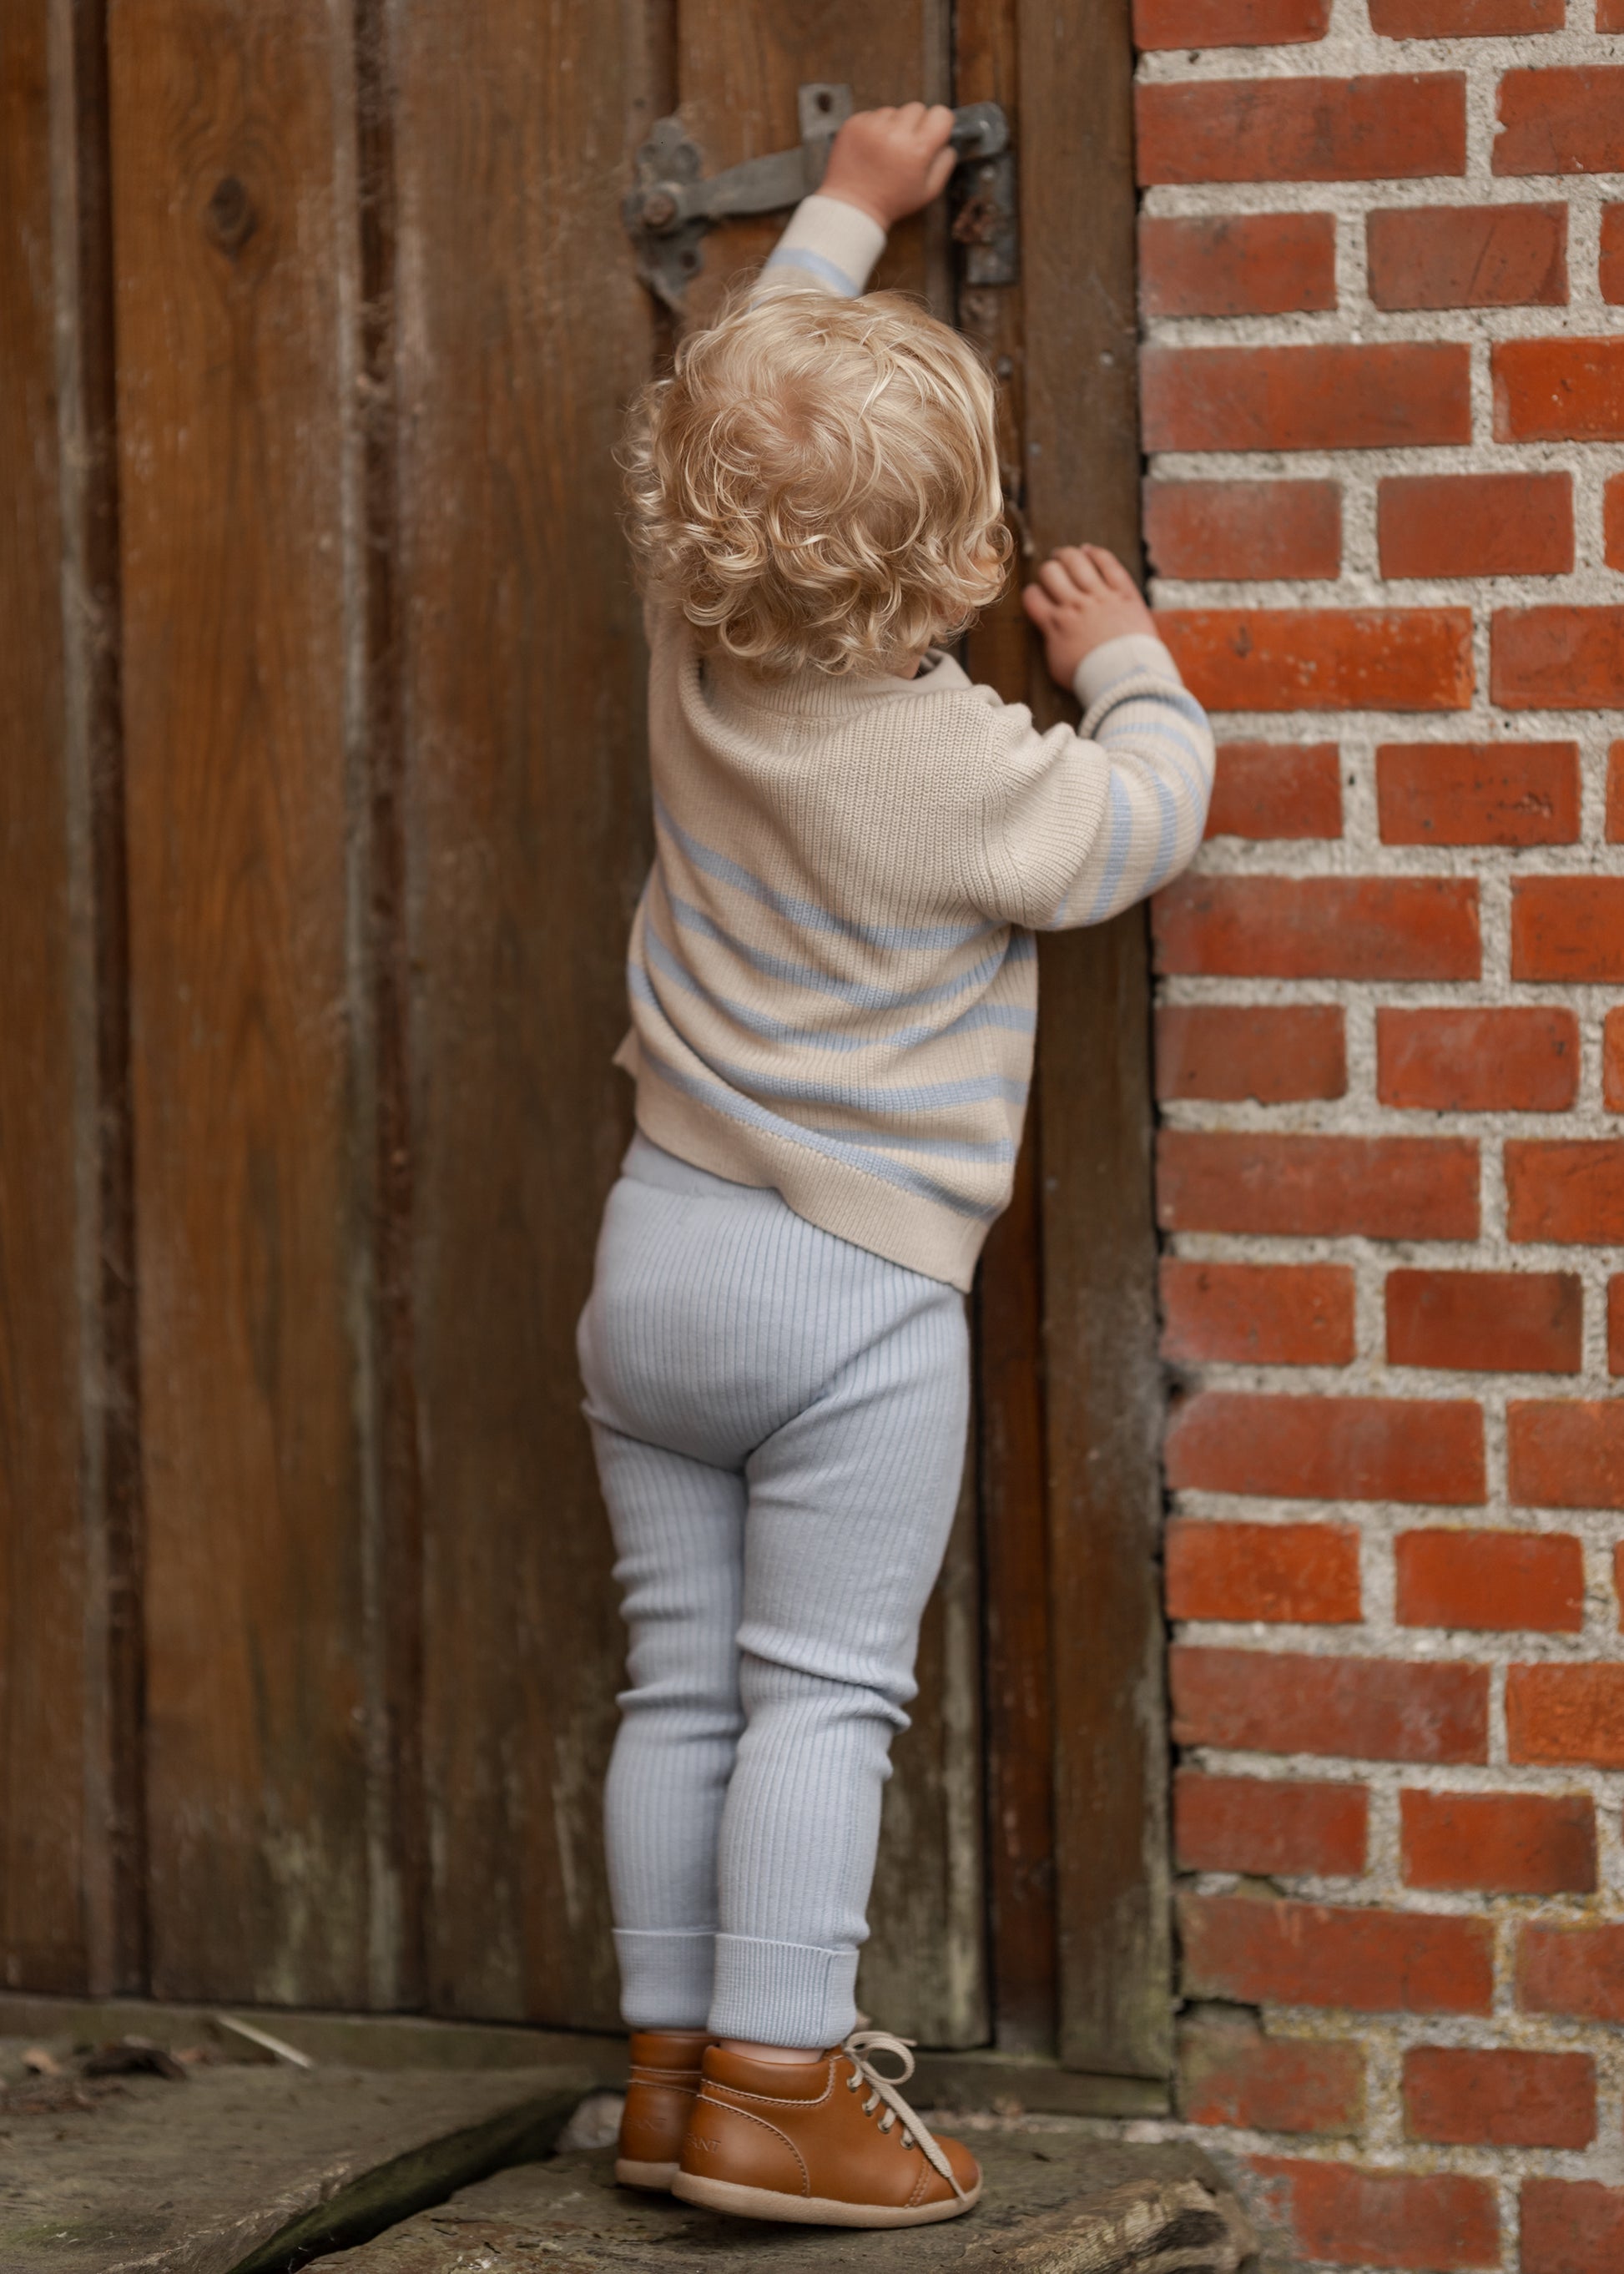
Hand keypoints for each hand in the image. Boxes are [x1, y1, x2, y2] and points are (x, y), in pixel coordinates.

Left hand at [819, 103, 956, 229]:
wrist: (853, 207)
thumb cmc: (892, 201)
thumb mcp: (928, 191)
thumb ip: (944, 163)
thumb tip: (948, 140)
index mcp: (917, 149)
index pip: (941, 114)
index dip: (939, 124)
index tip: (933, 134)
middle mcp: (895, 133)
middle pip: (917, 108)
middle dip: (915, 125)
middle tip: (905, 148)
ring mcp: (872, 126)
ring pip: (894, 111)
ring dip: (893, 126)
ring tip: (885, 151)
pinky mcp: (855, 123)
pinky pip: (873, 115)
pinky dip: (874, 128)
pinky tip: (871, 149)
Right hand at [1021, 545, 1155, 688]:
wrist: (1125, 679)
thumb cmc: (1092, 678)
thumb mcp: (1057, 665)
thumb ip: (1051, 641)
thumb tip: (1048, 628)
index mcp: (1056, 624)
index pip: (1033, 597)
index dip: (1032, 593)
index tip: (1037, 595)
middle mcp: (1074, 605)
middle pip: (1051, 573)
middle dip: (1048, 570)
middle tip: (1051, 571)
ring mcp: (1100, 596)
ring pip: (1076, 562)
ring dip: (1067, 555)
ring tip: (1064, 554)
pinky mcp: (1124, 593)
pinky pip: (1108, 564)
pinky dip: (1096, 554)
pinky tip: (1089, 550)